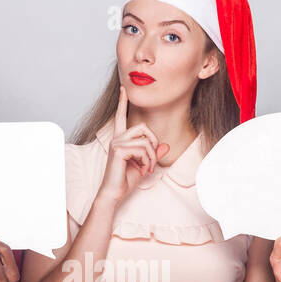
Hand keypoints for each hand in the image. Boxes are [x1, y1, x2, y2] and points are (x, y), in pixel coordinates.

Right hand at [95, 86, 168, 204]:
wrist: (114, 193)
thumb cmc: (125, 180)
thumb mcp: (144, 165)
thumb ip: (154, 154)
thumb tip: (166, 145)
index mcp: (120, 139)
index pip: (121, 117)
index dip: (123, 102)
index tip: (123, 88)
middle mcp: (117, 138)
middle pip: (142, 127)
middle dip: (153, 142)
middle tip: (152, 160)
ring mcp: (117, 143)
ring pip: (145, 141)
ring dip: (151, 157)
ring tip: (147, 169)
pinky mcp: (119, 150)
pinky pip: (143, 149)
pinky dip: (147, 161)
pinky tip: (143, 170)